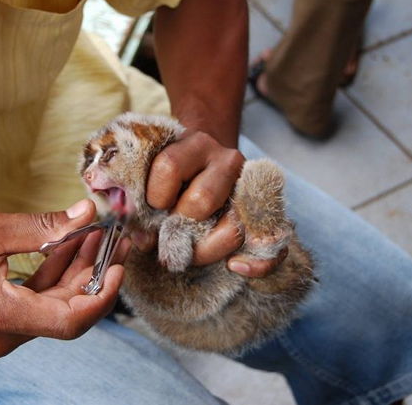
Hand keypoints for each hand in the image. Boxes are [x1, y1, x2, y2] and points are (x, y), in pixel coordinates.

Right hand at [0, 200, 127, 359]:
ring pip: (51, 308)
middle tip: (111, 237)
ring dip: (72, 273)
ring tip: (92, 235)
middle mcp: (1, 337)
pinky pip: (33, 306)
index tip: (119, 263)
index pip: (71, 319)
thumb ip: (40, 226)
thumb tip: (85, 215)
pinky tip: (63, 247)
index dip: (102, 293)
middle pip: (65, 311)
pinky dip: (50, 279)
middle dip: (91, 273)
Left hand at [142, 130, 276, 277]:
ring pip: (232, 227)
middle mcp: (228, 160)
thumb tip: (140, 238)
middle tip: (168, 233)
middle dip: (179, 225)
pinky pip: (272, 246)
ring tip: (189, 249)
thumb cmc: (172, 175)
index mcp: (194, 144)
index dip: (153, 197)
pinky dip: (256, 264)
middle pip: (202, 200)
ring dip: (205, 248)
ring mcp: (251, 189)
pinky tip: (235, 267)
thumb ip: (140, 198)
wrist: (206, 162)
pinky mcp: (266, 212)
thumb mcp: (153, 172)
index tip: (150, 208)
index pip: (169, 166)